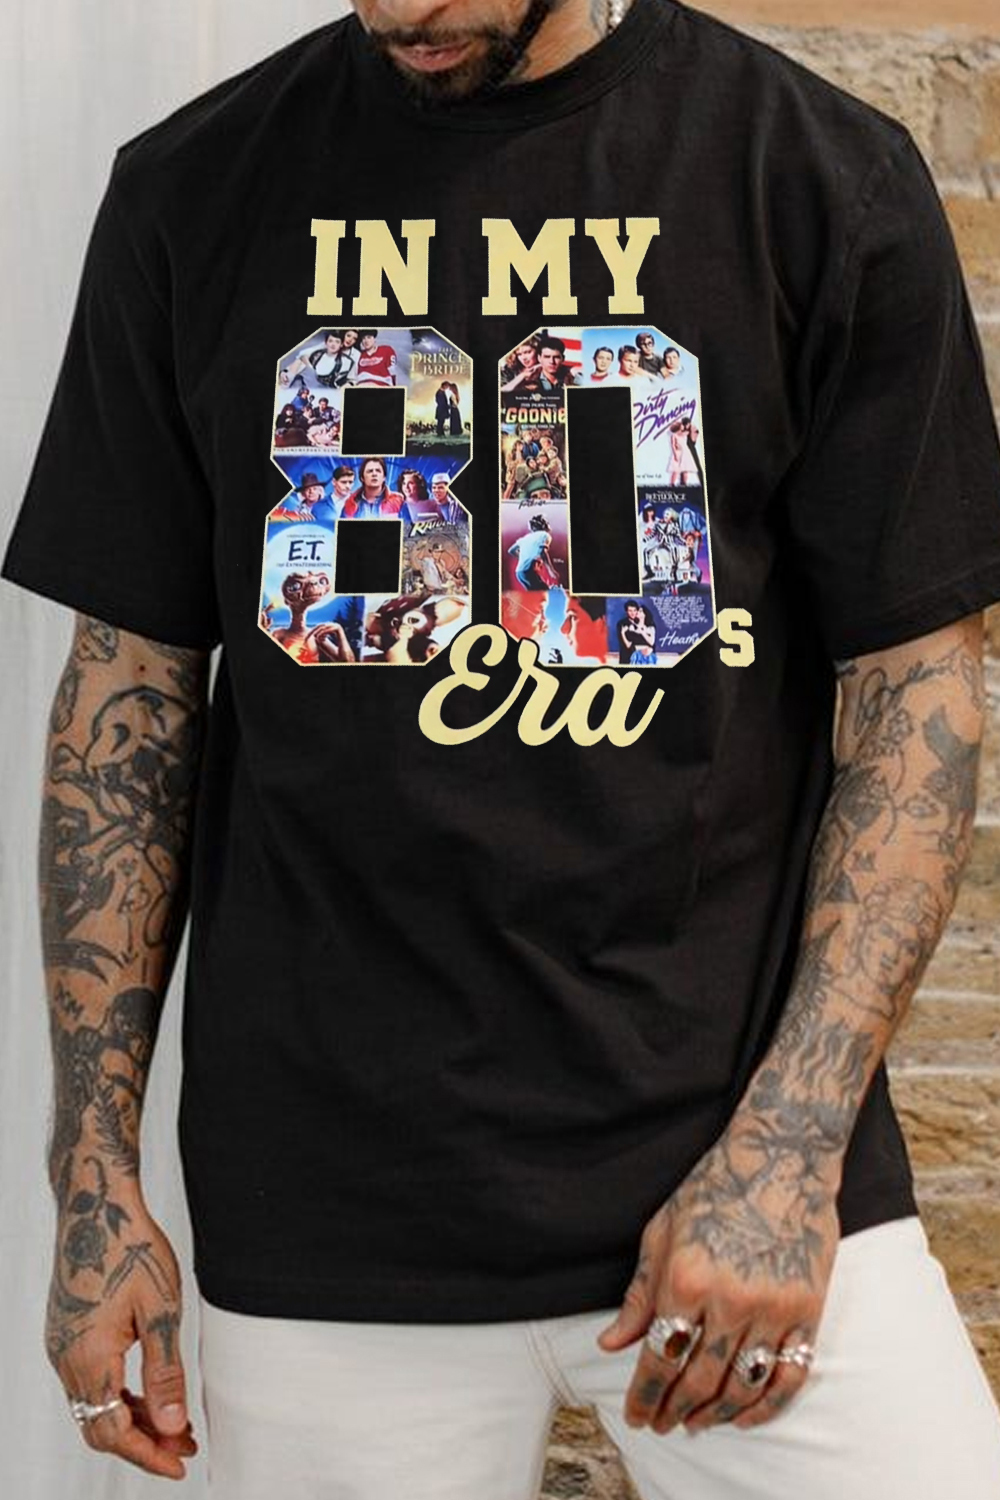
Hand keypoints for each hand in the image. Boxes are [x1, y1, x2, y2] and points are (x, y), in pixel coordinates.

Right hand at [46, 1190, 196, 1478]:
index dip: (148, 1455)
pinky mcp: (65, 1332)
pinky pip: (88, 1381)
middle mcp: (65, 1359)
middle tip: (185, 1444)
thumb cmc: (130, 1247)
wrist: (95, 1204)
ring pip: (93, 1405)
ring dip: (132, 1418)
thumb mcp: (160, 1310)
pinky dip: (118, 1394)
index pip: (114, 1433)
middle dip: (143, 1442)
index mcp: (88, 1359)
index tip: (181, 1463)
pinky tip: (149, 1391)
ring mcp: (61, 1345)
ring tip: (176, 1421)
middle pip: (100, 1426)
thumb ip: (165, 1372)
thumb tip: (171, 1427)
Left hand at [595, 1117, 839, 1433]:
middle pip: (697, 1380)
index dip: (644, 1395)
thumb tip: (610, 1345)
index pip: (658, 1358)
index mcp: (685, 1279)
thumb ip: (638, 1295)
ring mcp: (773, 1308)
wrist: (781, 1157)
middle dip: (673, 1410)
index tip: (636, 1416)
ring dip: (715, 1414)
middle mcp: (728, 1300)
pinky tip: (746, 1415)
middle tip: (662, 1425)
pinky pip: (788, 1375)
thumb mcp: (662, 1232)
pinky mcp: (808, 1310)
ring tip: (696, 1422)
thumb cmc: (713, 1188)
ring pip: (741, 1386)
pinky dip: (766, 1405)